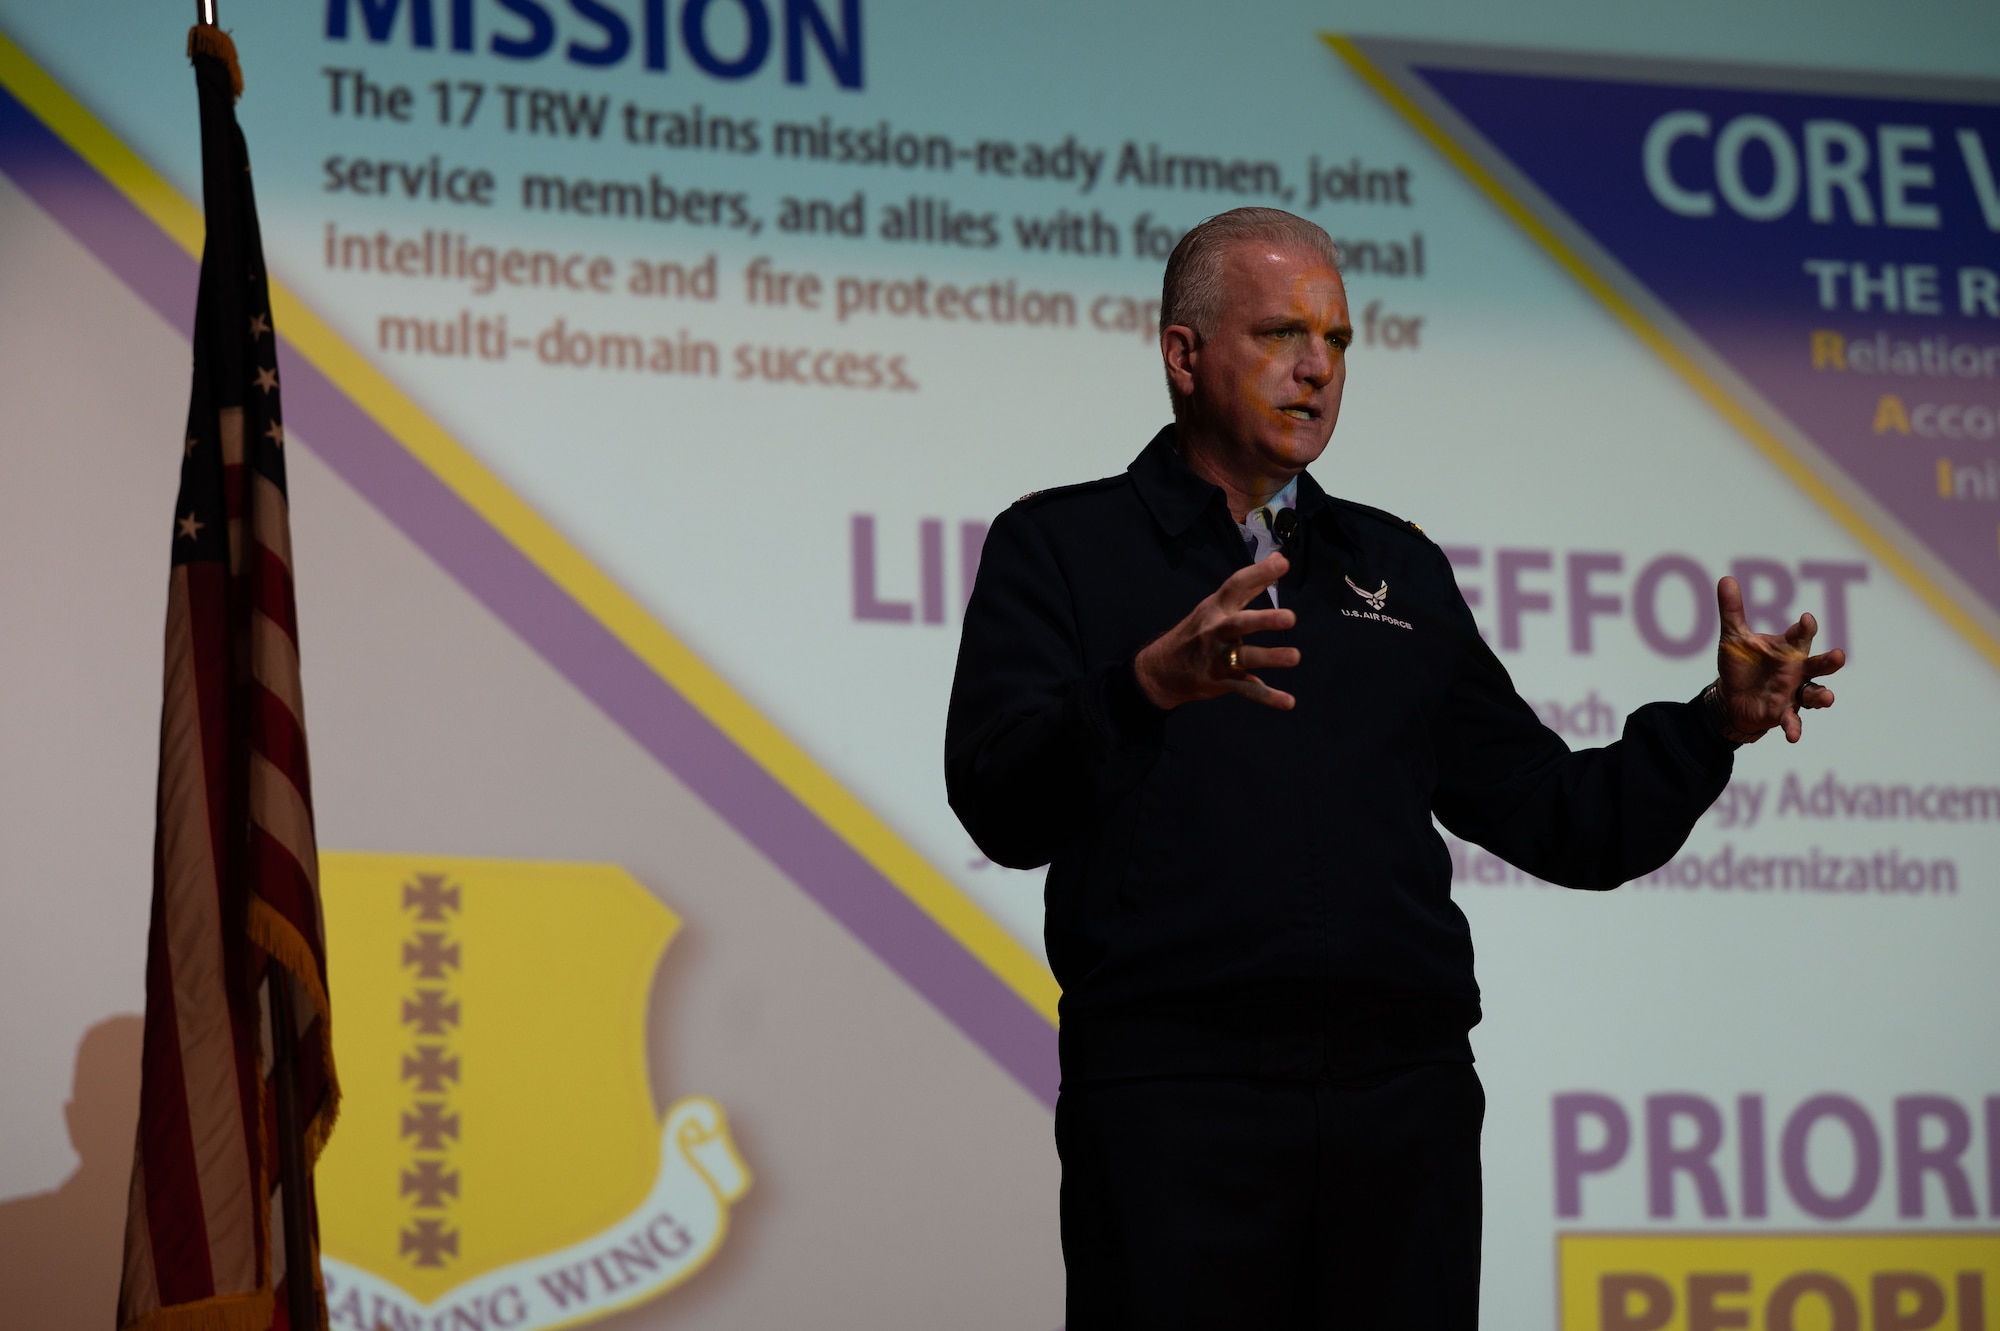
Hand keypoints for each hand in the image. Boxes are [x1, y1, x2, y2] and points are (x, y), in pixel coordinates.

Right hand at [1134, 555, 1300, 710]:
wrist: (1162, 669)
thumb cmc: (1198, 631)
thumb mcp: (1217, 605)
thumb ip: (1250, 585)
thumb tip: (1280, 560)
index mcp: (1217, 608)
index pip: (1237, 586)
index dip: (1259, 574)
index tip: (1283, 563)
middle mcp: (1216, 631)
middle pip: (1240, 623)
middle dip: (1264, 620)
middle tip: (1290, 618)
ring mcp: (1218, 657)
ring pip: (1245, 657)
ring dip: (1269, 657)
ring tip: (1295, 656)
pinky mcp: (1221, 681)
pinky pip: (1247, 689)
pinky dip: (1267, 696)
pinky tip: (1288, 701)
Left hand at [1711, 575, 1846, 743]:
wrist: (1731, 696)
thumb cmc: (1742, 664)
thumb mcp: (1734, 638)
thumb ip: (1732, 611)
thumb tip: (1725, 579)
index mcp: (1788, 649)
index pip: (1800, 636)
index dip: (1805, 628)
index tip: (1806, 620)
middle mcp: (1797, 670)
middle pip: (1818, 664)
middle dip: (1829, 661)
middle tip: (1838, 656)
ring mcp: (1793, 692)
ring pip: (1814, 693)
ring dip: (1822, 696)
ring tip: (1828, 698)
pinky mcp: (1784, 713)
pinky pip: (1793, 721)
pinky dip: (1794, 728)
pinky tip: (1794, 736)